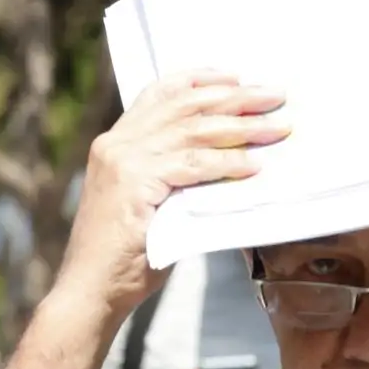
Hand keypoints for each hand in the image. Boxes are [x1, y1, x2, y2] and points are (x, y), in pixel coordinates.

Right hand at [49, 71, 288, 321]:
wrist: (91, 291)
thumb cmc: (128, 256)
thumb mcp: (153, 203)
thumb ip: (178, 176)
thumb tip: (234, 161)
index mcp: (116, 142)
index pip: (160, 93)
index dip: (200, 80)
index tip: (237, 76)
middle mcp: (116, 144)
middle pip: (185, 106)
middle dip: (235, 98)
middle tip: (274, 96)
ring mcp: (122, 162)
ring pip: (193, 132)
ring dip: (242, 128)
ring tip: (276, 128)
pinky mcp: (134, 185)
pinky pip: (191, 166)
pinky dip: (226, 164)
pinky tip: (253, 166)